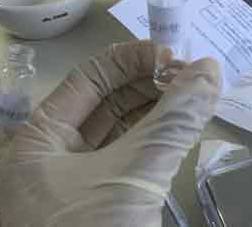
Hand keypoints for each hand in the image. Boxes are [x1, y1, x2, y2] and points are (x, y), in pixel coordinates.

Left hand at [0, 41, 220, 226]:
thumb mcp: (131, 176)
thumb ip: (172, 121)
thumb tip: (209, 70)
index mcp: (42, 135)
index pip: (91, 76)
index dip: (133, 60)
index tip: (173, 56)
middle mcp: (59, 149)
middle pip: (110, 97)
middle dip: (152, 82)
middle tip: (193, 75)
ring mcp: (83, 174)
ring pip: (126, 124)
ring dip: (161, 106)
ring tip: (198, 91)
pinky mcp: (108, 195)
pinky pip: (136, 151)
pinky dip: (162, 134)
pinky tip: (187, 120)